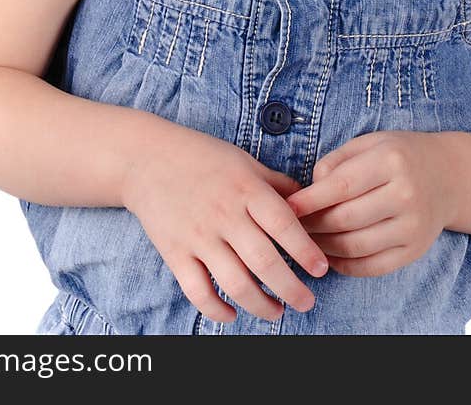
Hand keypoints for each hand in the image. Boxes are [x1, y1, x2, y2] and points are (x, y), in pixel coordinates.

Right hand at [123, 115, 329, 324]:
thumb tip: (309, 204)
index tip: (322, 270)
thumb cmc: (203, 157)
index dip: (305, 250)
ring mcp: (198, 236)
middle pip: (263, 261)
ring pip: (234, 283)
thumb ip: (276, 185)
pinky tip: (232, 314)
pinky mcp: (175, 253)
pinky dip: (216, 310)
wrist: (148, 158)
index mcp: (246, 189)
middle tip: (306, 302)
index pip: (283, 225)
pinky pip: (198, 291)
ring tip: (277, 312)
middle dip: (291, 288)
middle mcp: (224, 214)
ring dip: (260, 305)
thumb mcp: (245, 161)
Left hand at [284, 130, 452, 276]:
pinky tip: (329, 256)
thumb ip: (336, 161)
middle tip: (290, 227)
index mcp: (390, 161)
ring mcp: (412, 226)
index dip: (309, 200)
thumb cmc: (399, 156)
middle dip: (312, 225)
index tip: (287, 208)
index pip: (341, 186)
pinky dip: (345, 265)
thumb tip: (310, 190)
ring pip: (356, 246)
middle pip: (345, 219)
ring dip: (324, 247)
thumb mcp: (370, 143)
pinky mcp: (415, 250)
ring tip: (306, 241)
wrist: (448, 177)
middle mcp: (405, 195)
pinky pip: (372, 266)